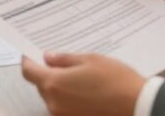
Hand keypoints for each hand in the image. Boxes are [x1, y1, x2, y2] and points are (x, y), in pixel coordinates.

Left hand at [22, 52, 143, 115]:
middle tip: (59, 63)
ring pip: (52, 97)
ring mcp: (63, 115)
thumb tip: (48, 58)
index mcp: (54, 84)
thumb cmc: (115, 80)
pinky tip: (83, 90)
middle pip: (41, 85)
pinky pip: (63, 107)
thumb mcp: (89, 60)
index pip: (29, 72)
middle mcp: (54, 103)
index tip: (29, 55)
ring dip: (58, 87)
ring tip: (76, 76)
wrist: (137, 105)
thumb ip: (64, 60)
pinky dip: (68, 98)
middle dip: (46, 73)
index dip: (27, 62)